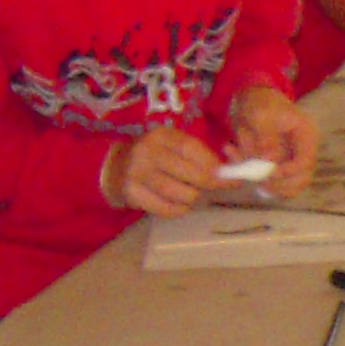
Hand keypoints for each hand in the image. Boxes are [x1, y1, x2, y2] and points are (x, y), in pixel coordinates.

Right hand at [105, 127, 222, 216]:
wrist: (114, 168)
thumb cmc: (154, 157)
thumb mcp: (172, 146)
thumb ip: (198, 155)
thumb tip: (229, 173)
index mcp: (162, 135)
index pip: (193, 149)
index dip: (214, 165)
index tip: (230, 178)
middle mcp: (148, 152)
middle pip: (192, 175)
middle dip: (210, 185)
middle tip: (215, 190)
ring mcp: (138, 173)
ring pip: (181, 194)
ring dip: (194, 199)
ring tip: (195, 196)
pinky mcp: (132, 194)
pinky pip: (166, 209)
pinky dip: (179, 210)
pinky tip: (180, 205)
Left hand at [228, 89, 318, 191]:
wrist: (251, 99)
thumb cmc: (259, 103)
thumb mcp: (259, 115)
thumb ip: (265, 137)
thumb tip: (270, 159)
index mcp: (306, 135)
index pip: (306, 162)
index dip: (288, 172)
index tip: (268, 173)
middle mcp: (303, 150)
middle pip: (301, 179)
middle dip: (279, 185)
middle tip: (259, 184)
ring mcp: (292, 159)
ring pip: (288, 186)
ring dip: (267, 186)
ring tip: (248, 175)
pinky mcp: (279, 165)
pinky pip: (272, 181)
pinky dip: (256, 180)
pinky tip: (240, 169)